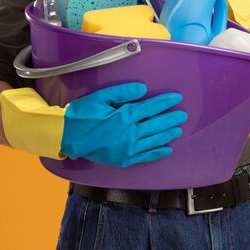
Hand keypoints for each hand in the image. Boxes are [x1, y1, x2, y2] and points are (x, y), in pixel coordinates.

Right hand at [60, 83, 186, 167]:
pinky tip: (166, 149)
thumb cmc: (82, 114)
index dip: (165, 102)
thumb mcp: (100, 97)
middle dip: (171, 118)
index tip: (176, 97)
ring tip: (178, 129)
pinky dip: (157, 153)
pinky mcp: (123, 159)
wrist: (66, 137)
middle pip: (156, 124)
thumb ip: (123, 92)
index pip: (151, 107)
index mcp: (124, 116)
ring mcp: (127, 149)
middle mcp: (129, 133)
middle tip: (182, 115)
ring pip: (153, 140)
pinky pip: (145, 156)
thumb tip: (143, 89)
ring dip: (167, 134)